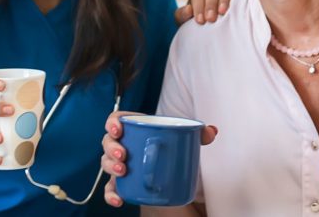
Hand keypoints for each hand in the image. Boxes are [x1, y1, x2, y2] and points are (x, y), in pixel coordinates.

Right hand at [101, 111, 218, 206]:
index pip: (116, 120)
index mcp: (134, 128)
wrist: (169, 165)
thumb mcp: (184, 137)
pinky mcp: (121, 182)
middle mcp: (122, 144)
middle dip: (111, 148)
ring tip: (122, 171)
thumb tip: (211, 132)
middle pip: (108, 142)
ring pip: (106, 163)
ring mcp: (120, 163)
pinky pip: (110, 188)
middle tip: (123, 154)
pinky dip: (111, 195)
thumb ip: (199, 133)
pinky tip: (119, 199)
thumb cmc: (170, 145)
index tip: (118, 129)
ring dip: (110, 167)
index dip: (112, 123)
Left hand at [175, 0, 234, 24]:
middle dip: (210, 4)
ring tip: (222, 13)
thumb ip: (182, 15)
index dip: (198, 5)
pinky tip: (235, 8)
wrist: (212, 28)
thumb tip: (188, 9)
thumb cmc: (197, 22)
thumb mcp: (185, 21)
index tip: (200, 20)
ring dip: (223, 1)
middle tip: (210, 19)